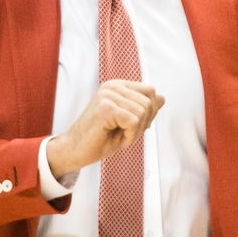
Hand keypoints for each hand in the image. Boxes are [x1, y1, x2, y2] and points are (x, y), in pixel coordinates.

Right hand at [46, 79, 164, 179]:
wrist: (74, 150)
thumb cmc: (99, 138)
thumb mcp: (128, 123)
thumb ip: (144, 109)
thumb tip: (162, 98)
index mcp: (118, 86)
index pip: (150, 91)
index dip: (148, 112)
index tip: (129, 125)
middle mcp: (113, 86)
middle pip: (149, 102)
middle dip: (142, 124)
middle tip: (122, 132)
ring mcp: (108, 95)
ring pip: (143, 112)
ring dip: (134, 131)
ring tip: (116, 134)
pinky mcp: (106, 107)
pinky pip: (134, 122)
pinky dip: (129, 136)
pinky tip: (114, 137)